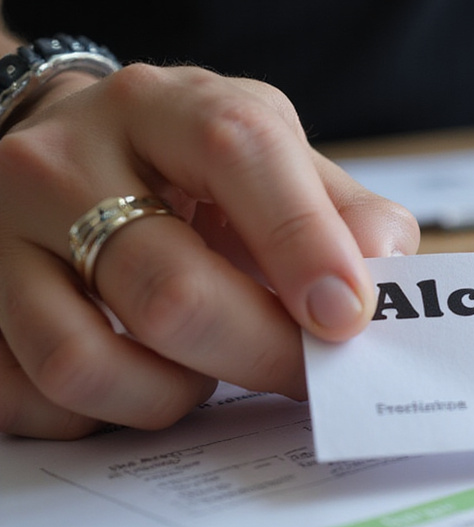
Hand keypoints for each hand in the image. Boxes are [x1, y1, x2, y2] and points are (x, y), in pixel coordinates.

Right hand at [0, 64, 418, 438]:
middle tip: (306, 375)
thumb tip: (386, 267)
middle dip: (261, 354)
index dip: (304, 241)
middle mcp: (62, 162)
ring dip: (170, 396)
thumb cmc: (186, 168)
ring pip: (86, 362)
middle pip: (171, 291)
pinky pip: (32, 401)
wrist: (62, 152)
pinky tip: (136, 383)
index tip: (348, 317)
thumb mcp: (271, 158)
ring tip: (203, 373)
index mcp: (163, 108)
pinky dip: (102, 418)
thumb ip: (341, 211)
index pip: (238, 153)